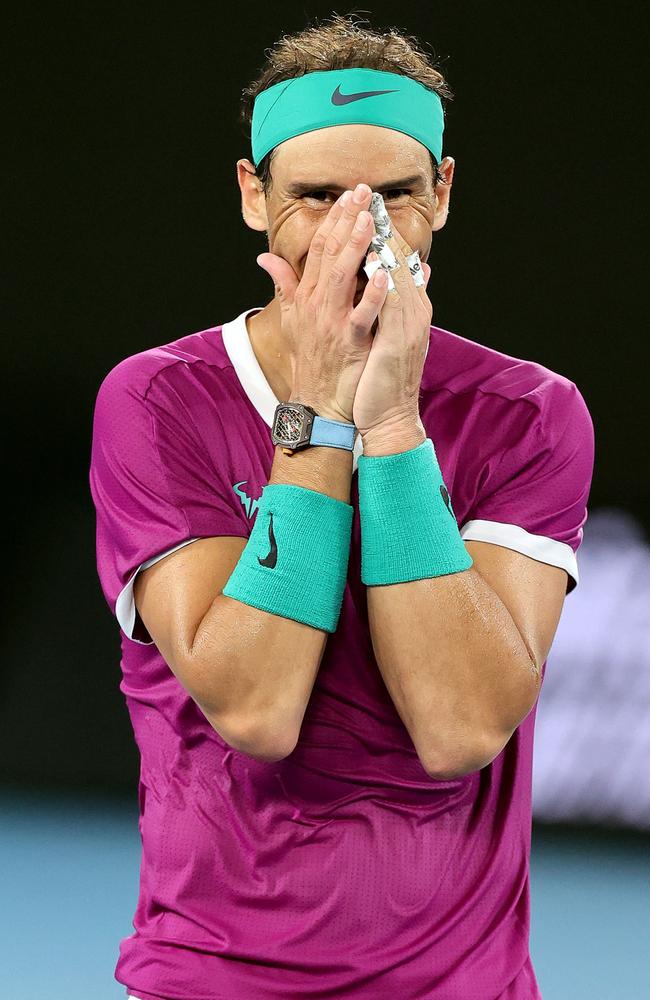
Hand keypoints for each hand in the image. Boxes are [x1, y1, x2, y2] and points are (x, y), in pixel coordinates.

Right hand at [255, 184, 388, 424]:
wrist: (318, 403)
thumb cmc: (310, 361)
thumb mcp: (292, 320)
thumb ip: (284, 285)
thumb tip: (265, 259)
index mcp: (306, 297)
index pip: (317, 249)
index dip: (333, 220)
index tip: (349, 196)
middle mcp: (316, 305)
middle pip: (328, 254)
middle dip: (345, 221)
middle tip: (362, 193)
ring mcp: (332, 323)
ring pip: (342, 277)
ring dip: (355, 247)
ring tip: (369, 220)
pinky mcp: (349, 342)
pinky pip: (362, 315)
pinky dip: (372, 294)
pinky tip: (384, 274)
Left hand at [352, 221, 432, 437]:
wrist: (388, 416)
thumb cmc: (379, 376)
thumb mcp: (380, 332)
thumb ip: (381, 300)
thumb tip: (386, 272)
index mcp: (407, 305)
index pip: (395, 258)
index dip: (378, 229)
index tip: (360, 203)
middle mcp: (413, 309)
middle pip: (400, 258)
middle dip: (382, 225)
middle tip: (365, 194)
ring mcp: (410, 324)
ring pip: (400, 276)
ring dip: (386, 245)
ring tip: (370, 216)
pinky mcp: (400, 341)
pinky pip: (394, 306)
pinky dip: (387, 283)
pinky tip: (377, 263)